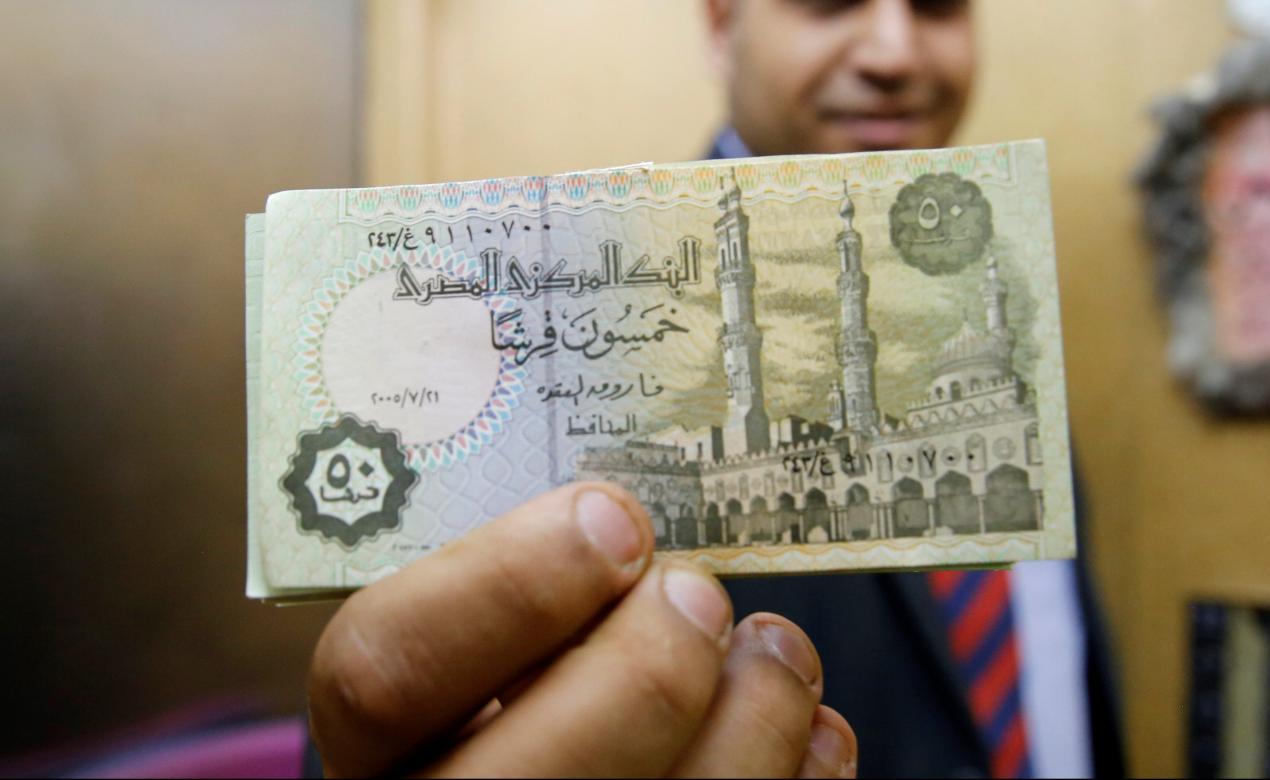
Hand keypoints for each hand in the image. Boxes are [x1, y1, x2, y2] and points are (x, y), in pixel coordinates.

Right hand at [307, 482, 857, 776]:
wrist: (569, 779)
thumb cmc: (530, 704)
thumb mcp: (483, 653)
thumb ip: (522, 611)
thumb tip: (628, 532)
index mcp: (372, 749)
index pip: (382, 670)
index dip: (506, 584)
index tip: (611, 518)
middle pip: (523, 777)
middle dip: (644, 670)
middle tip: (701, 596)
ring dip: (751, 719)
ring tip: (776, 654)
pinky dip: (797, 777)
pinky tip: (811, 730)